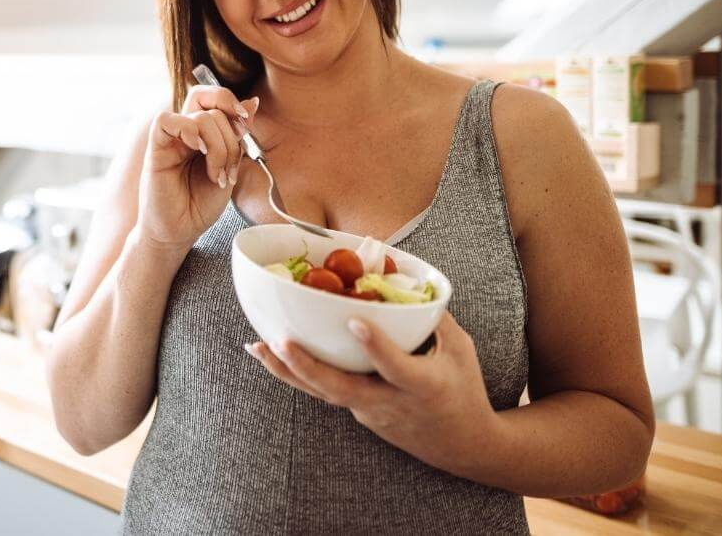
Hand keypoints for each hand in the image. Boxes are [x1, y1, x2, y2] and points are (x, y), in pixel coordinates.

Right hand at [137, 85, 259, 251]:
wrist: (179, 232)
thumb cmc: (200, 204)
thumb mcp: (230, 167)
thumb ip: (238, 137)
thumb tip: (253, 102)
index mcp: (203, 132)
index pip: (214, 98)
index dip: (232, 102)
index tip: (246, 126)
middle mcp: (186, 131)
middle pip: (207, 99)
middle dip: (231, 127)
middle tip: (235, 154)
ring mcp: (171, 139)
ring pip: (199, 116)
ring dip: (219, 146)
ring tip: (217, 174)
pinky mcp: (156, 149)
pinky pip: (166, 121)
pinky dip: (189, 131)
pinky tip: (199, 153)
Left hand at [246, 311, 499, 473]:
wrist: (462, 446)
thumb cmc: (464, 388)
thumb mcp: (460, 349)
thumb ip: (433, 315)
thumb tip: (402, 275)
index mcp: (424, 386)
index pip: (396, 367)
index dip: (376, 346)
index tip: (355, 321)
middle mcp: (391, 403)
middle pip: (343, 389)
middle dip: (309, 366)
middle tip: (281, 341)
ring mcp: (371, 413)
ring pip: (325, 394)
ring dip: (289, 371)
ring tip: (257, 347)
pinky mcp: (358, 414)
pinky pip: (326, 392)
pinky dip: (298, 374)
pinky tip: (270, 355)